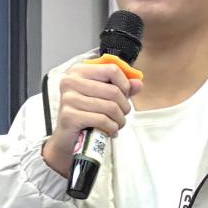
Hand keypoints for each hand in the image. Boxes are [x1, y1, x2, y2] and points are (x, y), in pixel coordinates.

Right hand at [41, 62, 140, 176]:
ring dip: (119, 120)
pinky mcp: (69, 116)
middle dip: (124, 107)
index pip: (112, 69)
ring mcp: (68, 98)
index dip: (125, 84)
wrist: (68, 138)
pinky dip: (112, 128)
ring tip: (116, 124)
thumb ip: (122, 88)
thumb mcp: (105, 97)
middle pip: (114, 91)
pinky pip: (102, 120)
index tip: (124, 95)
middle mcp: (71, 81)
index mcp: (79, 71)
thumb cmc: (87, 114)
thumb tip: (138, 83)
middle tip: (121, 115)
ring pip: (110, 107)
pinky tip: (110, 131)